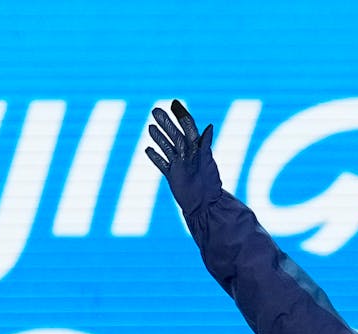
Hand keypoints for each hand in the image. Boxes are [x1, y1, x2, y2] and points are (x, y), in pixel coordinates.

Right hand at [145, 99, 220, 213]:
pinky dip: (155, 157)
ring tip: (150, 127)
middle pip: (174, 134)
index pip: (188, 127)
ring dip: (158, 137)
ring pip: (167, 147)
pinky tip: (147, 149)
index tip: (174, 103)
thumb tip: (209, 126)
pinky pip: (162, 164)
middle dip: (165, 122)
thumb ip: (206, 145)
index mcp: (197, 149)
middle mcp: (187, 154)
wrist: (204, 206)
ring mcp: (179, 165)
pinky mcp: (173, 176)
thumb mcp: (207, 163)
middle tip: (155, 110)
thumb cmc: (210, 184)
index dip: (181, 115)